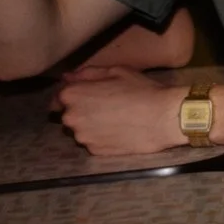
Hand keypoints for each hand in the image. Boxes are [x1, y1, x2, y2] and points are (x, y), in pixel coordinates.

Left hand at [50, 67, 182, 156]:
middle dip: (82, 111)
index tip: (90, 95)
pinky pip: (93, 142)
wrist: (164, 118)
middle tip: (106, 108)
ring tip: (115, 121)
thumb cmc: (142, 90)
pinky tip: (119, 132)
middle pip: (69, 115)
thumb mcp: (116, 71)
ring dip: (91, 126)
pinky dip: (102, 138)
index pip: (59, 97)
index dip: (75, 95)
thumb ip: (87, 73)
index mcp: (72, 95)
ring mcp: (82, 137)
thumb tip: (68, 77)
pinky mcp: (95, 151)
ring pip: (81, 130)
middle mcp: (71, 118)